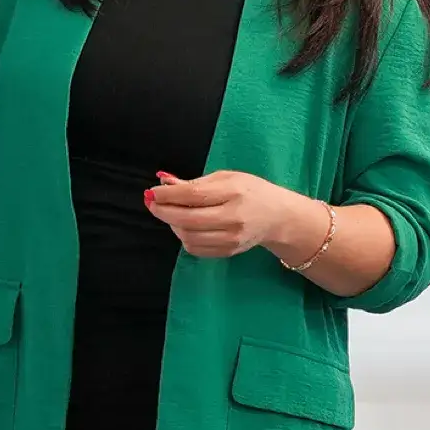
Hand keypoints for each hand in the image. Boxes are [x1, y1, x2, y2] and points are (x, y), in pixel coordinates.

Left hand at [145, 170, 300, 258]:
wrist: (278, 217)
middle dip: (163, 211)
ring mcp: (231, 238)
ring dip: (171, 225)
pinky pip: (196, 249)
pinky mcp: (229, 252)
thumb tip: (164, 181)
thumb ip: (195, 182)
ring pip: (189, 237)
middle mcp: (233, 218)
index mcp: (233, 192)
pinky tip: (183, 226)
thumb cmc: (251, 190)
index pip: (193, 195)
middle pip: (188, 219)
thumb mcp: (226, 177)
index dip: (168, 195)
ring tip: (169, 212)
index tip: (152, 191)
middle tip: (151, 202)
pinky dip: (183, 237)